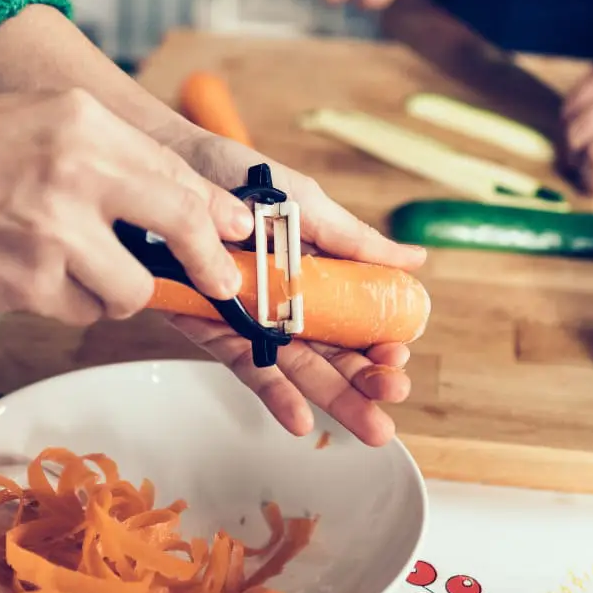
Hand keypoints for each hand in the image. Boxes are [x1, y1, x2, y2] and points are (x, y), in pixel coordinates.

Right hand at [0, 88, 251, 326]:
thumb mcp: (43, 119)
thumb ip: (113, 155)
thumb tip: (190, 202)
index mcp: (83, 121)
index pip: (178, 173)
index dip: (218, 213)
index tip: (240, 235)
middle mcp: (75, 170)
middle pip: (180, 226)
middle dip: (208, 263)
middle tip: (219, 281)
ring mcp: (52, 231)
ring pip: (132, 287)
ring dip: (116, 289)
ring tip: (73, 266)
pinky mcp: (26, 282)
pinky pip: (81, 310)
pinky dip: (67, 302)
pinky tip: (28, 272)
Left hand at [159, 129, 427, 445]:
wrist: (176, 166)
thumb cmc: (241, 178)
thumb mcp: (305, 205)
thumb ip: (354, 240)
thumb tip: (416, 260)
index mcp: (322, 276)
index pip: (361, 322)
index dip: (382, 343)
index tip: (399, 354)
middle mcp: (292, 305)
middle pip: (337, 354)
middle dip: (369, 382)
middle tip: (393, 394)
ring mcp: (256, 321)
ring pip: (301, 370)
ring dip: (336, 398)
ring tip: (371, 427)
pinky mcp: (215, 329)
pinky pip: (248, 367)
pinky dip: (275, 395)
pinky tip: (302, 420)